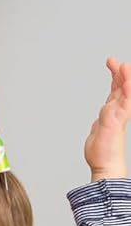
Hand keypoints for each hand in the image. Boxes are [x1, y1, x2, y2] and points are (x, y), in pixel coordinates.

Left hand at [85, 56, 130, 180]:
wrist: (105, 165)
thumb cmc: (102, 151)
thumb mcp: (99, 128)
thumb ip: (103, 118)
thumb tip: (103, 112)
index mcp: (112, 111)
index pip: (116, 89)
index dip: (115, 76)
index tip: (111, 62)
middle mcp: (118, 111)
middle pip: (121, 87)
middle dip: (119, 72)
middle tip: (112, 60)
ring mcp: (119, 116)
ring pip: (125, 93)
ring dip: (125, 78)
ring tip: (123, 66)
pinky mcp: (118, 121)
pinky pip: (126, 104)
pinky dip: (127, 92)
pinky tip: (126, 83)